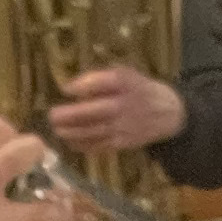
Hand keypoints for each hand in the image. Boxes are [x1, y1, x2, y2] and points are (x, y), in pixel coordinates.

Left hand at [46, 64, 185, 154]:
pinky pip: (100, 146)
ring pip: (96, 131)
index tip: (66, 89)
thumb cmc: (137, 90)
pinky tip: (69, 142)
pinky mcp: (124, 142)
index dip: (83, 85)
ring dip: (72, 132)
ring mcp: (125, 126)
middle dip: (72, 114)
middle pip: (97, 110)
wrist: (168, 112)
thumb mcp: (125, 75)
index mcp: (126, 84)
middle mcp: (125, 105)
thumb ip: (99, 78)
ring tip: (57, 130)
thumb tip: (70, 88)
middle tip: (52, 115)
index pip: (104, 82)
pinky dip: (83, 145)